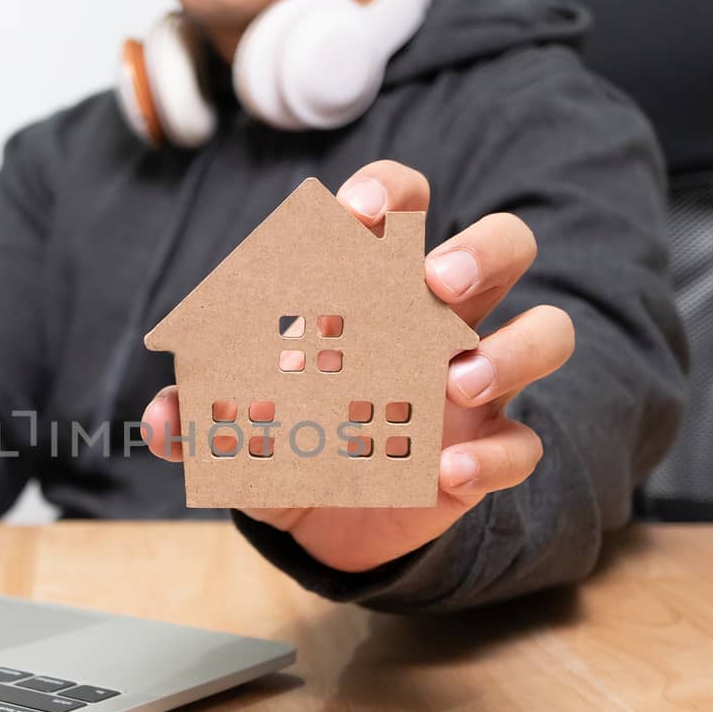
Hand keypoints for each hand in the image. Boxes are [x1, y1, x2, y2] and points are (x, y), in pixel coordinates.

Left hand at [141, 161, 574, 573]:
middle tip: (436, 281)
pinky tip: (448, 470)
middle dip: (482, 249)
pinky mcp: (489, 450)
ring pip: (546, 331)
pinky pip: (522, 443)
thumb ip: (201, 416)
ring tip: (454, 379)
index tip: (359, 209)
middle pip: (504, 246)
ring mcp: (476, 384)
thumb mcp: (234, 428)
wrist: (324, 519)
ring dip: (510, 348)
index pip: (404, 206)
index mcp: (377, 284)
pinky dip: (492, 455)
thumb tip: (166, 419)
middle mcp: (441, 319)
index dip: (391, 192)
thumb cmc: (287, 438)